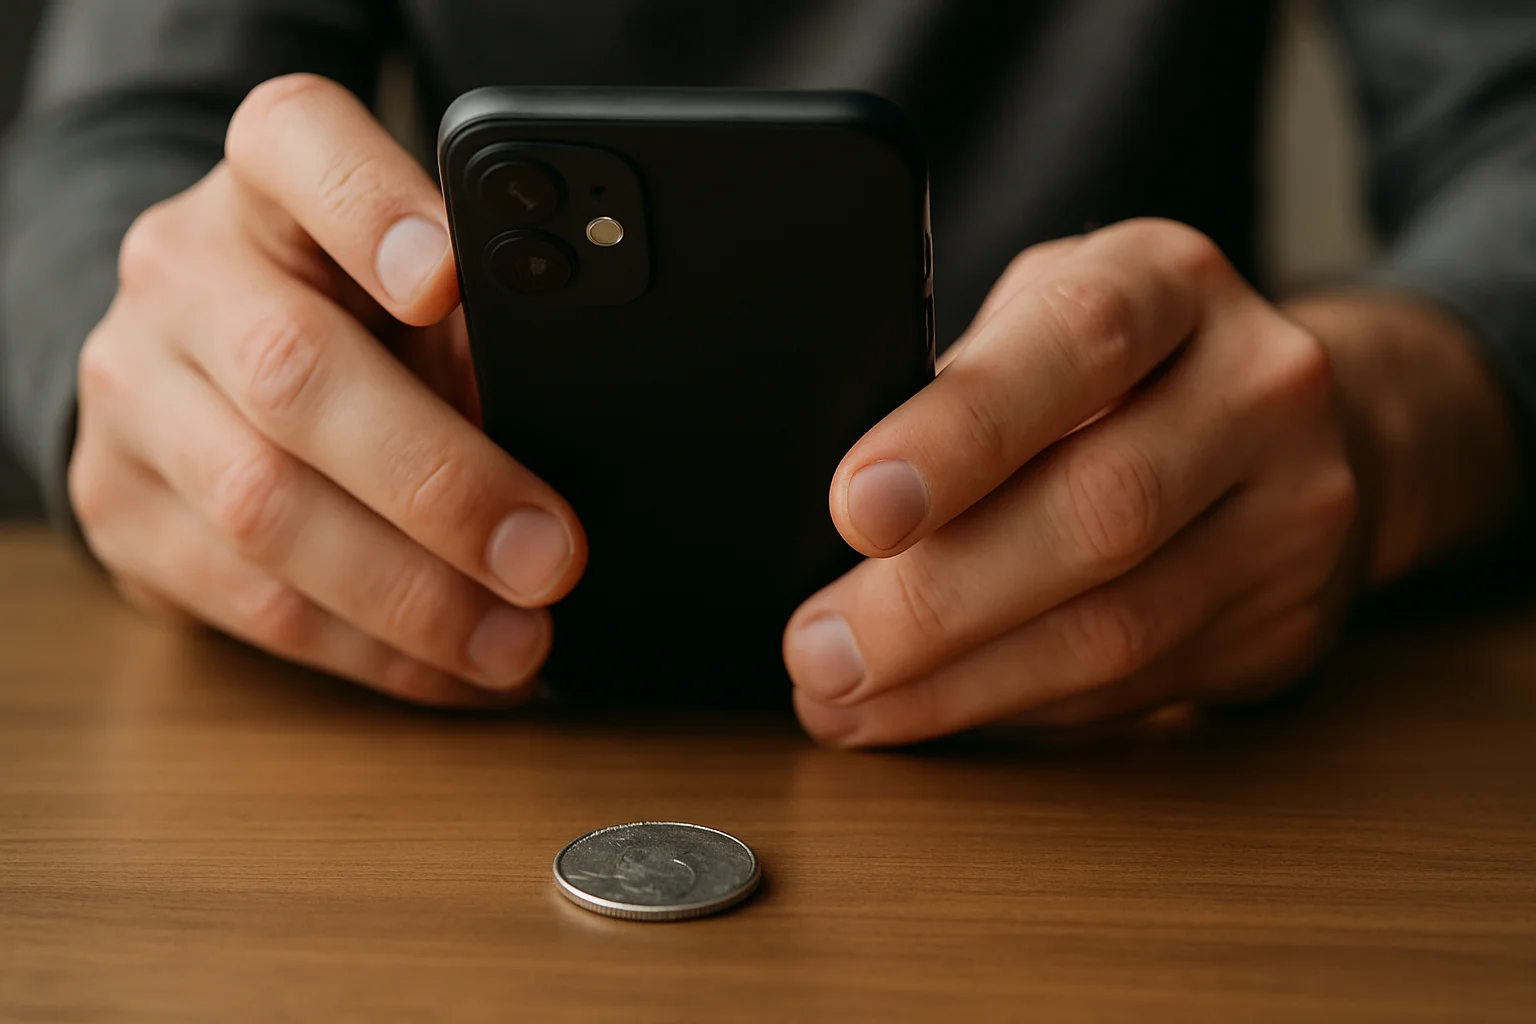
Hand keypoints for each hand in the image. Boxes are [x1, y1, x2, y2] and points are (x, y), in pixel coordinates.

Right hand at [70, 75, 586, 704]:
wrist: (186, 361)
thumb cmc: (344, 312)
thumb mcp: (412, 283)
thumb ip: (481, 325)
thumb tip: (587, 429)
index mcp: (267, 181)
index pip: (300, 148)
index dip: (375, 211)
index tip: (451, 276)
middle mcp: (183, 271)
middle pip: (294, 370)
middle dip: (439, 483)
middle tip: (549, 556)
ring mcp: (133, 390)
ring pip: (264, 508)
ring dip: (413, 597)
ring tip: (519, 643)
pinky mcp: (121, 507)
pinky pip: (251, 600)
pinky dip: (372, 650)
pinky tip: (454, 668)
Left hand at [786, 219, 1364, 745]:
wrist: (1304, 429)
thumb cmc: (1120, 369)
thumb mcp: (1042, 323)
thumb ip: (964, 390)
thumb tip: (840, 519)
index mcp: (1171, 282)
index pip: (1075, 343)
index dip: (961, 431)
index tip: (856, 507)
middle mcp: (1259, 387)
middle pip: (1100, 510)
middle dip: (935, 600)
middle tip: (821, 650)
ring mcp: (1294, 512)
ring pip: (1115, 629)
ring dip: (959, 684)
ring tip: (848, 701)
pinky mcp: (1287, 621)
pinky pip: (1128, 689)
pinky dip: (1010, 708)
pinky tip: (932, 710)